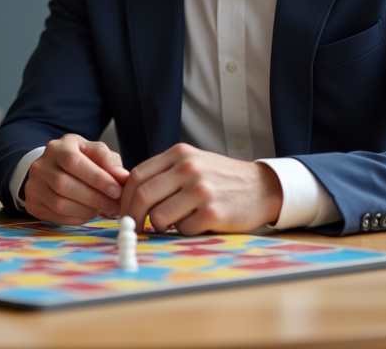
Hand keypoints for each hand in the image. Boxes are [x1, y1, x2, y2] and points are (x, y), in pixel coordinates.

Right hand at [23, 134, 128, 224]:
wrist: (53, 169)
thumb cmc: (80, 160)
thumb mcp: (94, 152)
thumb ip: (109, 161)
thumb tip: (123, 177)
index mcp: (57, 147)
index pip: (73, 162)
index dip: (96, 178)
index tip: (117, 190)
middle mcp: (40, 165)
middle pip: (64, 185)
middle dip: (94, 198)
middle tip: (114, 205)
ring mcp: (34, 185)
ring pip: (59, 204)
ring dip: (86, 211)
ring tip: (102, 210)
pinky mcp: (32, 203)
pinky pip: (56, 216)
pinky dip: (76, 218)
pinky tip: (88, 213)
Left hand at [119, 143, 282, 234]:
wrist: (262, 187)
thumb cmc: (220, 178)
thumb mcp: (192, 163)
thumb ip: (164, 173)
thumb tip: (128, 194)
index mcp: (179, 154)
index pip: (137, 176)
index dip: (125, 197)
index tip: (124, 211)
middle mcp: (189, 168)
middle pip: (143, 196)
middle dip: (133, 216)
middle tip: (135, 227)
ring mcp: (202, 190)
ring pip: (159, 216)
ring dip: (160, 226)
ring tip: (173, 222)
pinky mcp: (214, 212)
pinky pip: (182, 229)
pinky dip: (184, 231)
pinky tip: (196, 223)